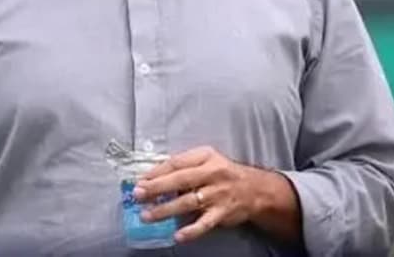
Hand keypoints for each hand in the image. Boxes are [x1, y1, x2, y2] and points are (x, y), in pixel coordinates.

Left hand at [134, 146, 274, 242]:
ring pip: (188, 202)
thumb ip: (185, 166)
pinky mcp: (222, 213)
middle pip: (180, 180)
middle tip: (138, 195)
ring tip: (147, 216)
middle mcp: (212, 174)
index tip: (140, 180)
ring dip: (165, 210)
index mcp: (206, 157)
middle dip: (156, 188)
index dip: (156, 172)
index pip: (177, 162)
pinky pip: (204, 223)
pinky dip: (191, 230)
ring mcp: (217, 194)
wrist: (255, 189)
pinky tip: (178, 235)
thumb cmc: (224, 174)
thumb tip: (154, 177)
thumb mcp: (208, 160)